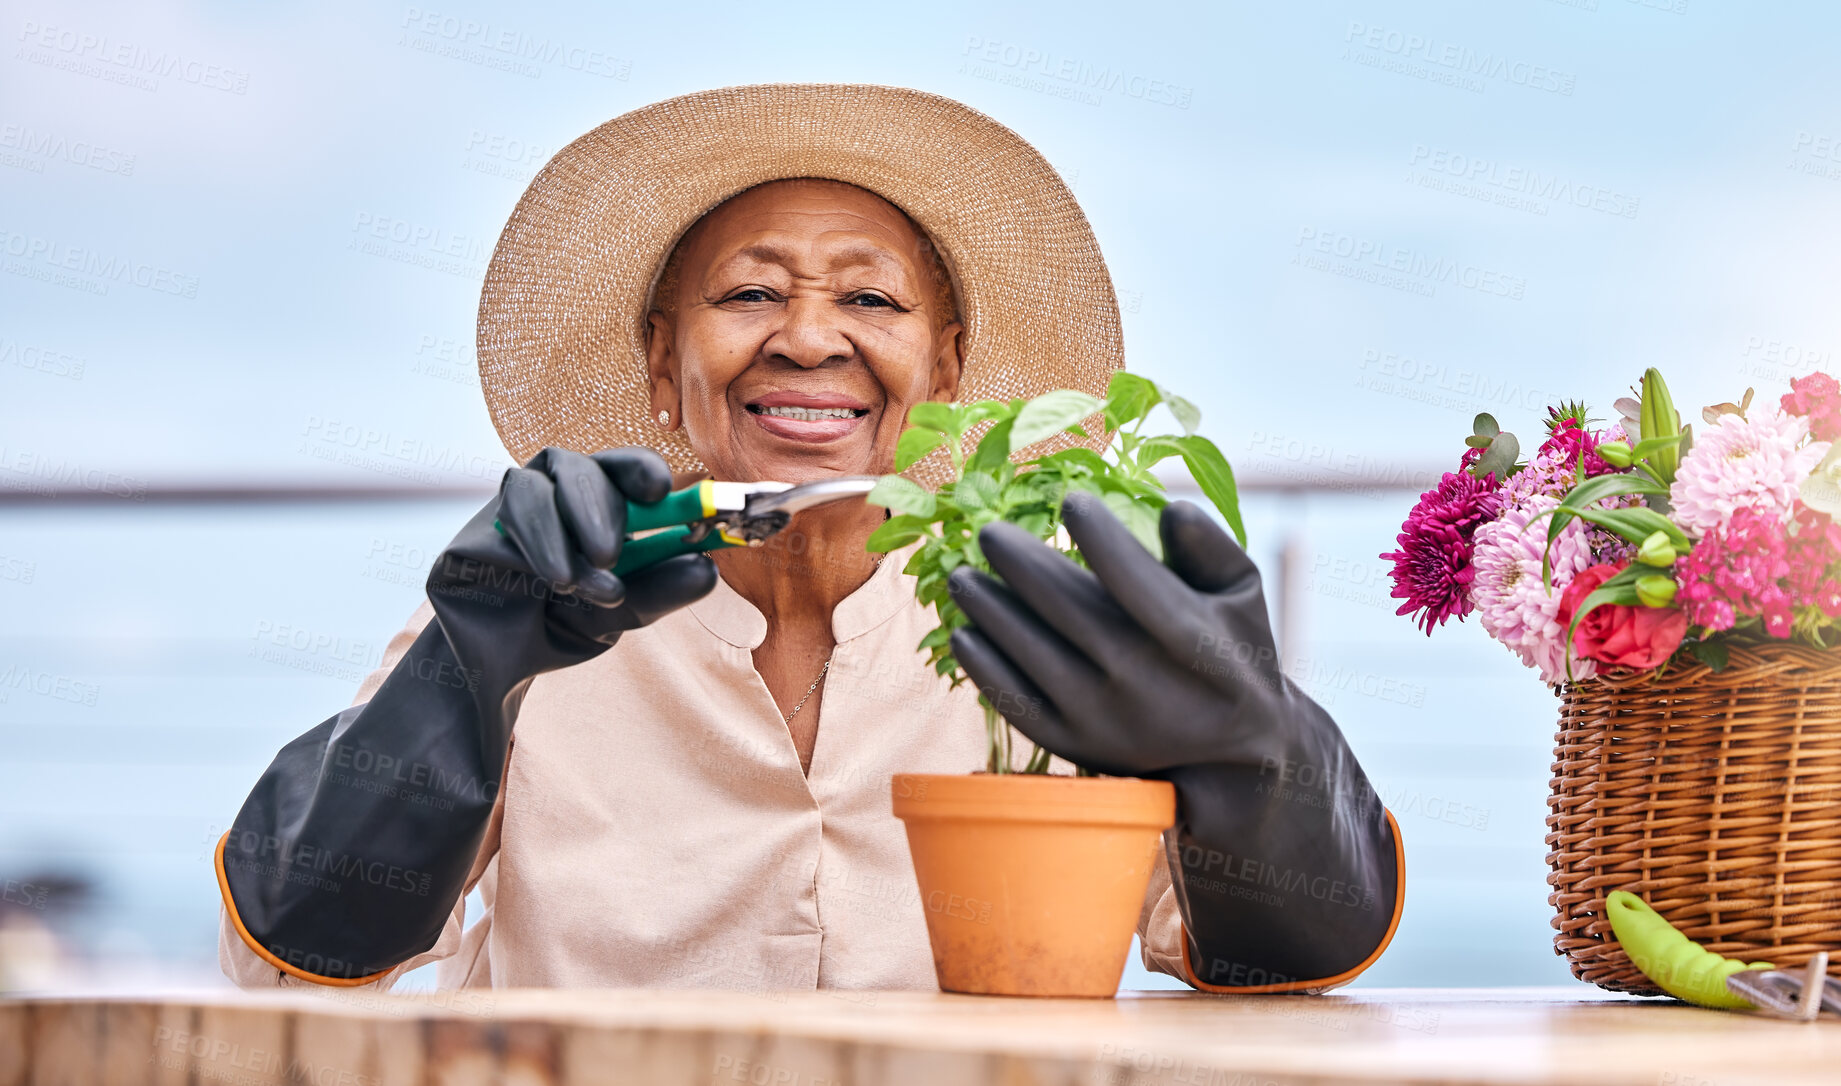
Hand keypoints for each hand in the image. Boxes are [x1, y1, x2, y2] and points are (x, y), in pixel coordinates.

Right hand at [430, 447, 717, 657]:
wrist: (500, 665)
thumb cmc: (564, 623)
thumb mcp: (621, 612)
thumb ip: (659, 590)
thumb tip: (707, 568)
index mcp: (601, 502)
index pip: (624, 468)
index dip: (642, 469)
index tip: (660, 489)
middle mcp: (557, 493)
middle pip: (581, 467)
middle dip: (598, 506)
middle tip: (609, 553)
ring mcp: (515, 505)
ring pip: (538, 487)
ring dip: (562, 532)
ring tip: (577, 585)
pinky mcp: (479, 527)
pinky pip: (506, 515)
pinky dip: (536, 543)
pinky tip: (552, 579)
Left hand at [948, 493, 1292, 777]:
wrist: (1232, 753)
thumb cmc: (1232, 652)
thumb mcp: (1242, 595)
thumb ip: (1211, 546)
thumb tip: (1170, 510)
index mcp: (1191, 640)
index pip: (1136, 580)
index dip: (1101, 536)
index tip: (1072, 500)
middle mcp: (1144, 682)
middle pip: (1069, 611)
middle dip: (1022, 566)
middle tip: (989, 532)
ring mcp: (1105, 718)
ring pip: (1032, 654)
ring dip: (990, 611)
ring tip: (962, 576)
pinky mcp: (1076, 745)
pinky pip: (1018, 701)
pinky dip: (984, 667)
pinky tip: (963, 633)